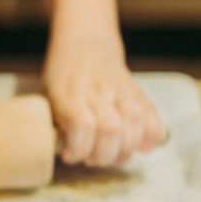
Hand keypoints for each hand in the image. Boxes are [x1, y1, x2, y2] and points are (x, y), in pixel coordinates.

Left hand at [43, 33, 165, 167]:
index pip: (83, 126)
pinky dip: (152, 135)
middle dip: (103, 155)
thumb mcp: (48, 97)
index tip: (69, 156)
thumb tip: (64, 154)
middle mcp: (97, 92)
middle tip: (93, 160)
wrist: (85, 42)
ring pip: (134, 123)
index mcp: (70, 94)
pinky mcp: (137, 91)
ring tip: (115, 158)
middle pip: (111, 130)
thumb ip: (56, 123)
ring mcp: (120, 91)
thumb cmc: (61, 77)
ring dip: (126, 149)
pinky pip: (152, 114)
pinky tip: (143, 147)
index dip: (79, 148)